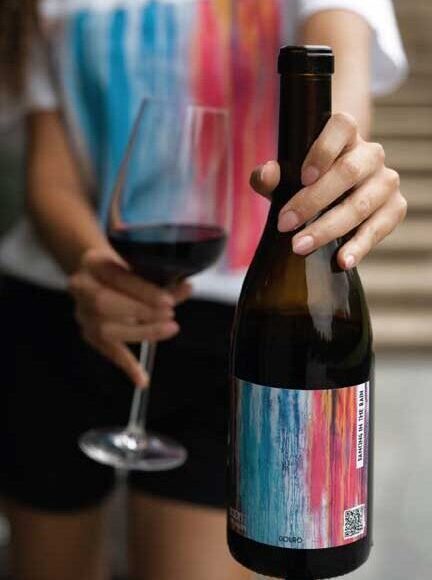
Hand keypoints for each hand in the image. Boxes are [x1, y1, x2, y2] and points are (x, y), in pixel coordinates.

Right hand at [69, 248, 191, 386]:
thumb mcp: (141, 264)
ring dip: (141, 332)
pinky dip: (128, 366)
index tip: (168, 301)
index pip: (116, 277)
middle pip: (104, 304)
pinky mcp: (89, 334)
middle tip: (169, 316)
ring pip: (105, 329)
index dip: (143, 291)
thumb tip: (187, 288)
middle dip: (141, 312)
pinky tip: (142, 380)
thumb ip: (163, 278)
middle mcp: (81, 287)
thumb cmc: (125, 266)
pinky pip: (108, 351)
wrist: (96, 271)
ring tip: (168, 329)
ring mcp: (82, 313)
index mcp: (93, 262)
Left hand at [250, 112, 406, 268]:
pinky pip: (379, 228)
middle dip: (313, 201)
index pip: (342, 126)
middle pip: (348, 172)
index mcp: (345, 135)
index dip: (324, 150)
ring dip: (328, 228)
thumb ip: (272, 175)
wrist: (338, 197)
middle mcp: (371, 155)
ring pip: (361, 204)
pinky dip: (360, 246)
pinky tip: (343, 261)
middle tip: (285, 225)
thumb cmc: (307, 183)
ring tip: (300, 246)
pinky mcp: (395, 208)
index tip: (303, 177)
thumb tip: (265, 174)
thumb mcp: (286, 177)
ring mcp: (386, 181)